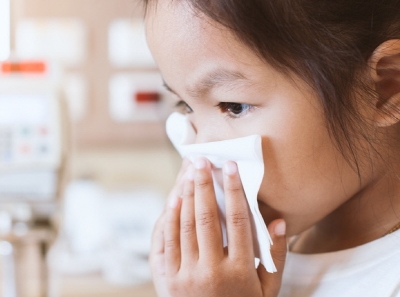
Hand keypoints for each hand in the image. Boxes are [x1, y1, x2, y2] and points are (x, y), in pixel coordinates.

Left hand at [151, 158, 287, 296]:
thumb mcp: (269, 289)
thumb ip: (276, 256)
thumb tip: (278, 219)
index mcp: (240, 272)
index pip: (237, 221)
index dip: (233, 190)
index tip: (231, 167)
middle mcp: (212, 272)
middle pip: (207, 218)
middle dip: (204, 185)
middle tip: (202, 161)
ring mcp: (187, 276)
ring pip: (185, 227)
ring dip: (186, 196)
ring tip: (188, 173)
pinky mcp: (168, 280)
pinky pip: (168, 243)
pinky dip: (170, 218)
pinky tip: (174, 200)